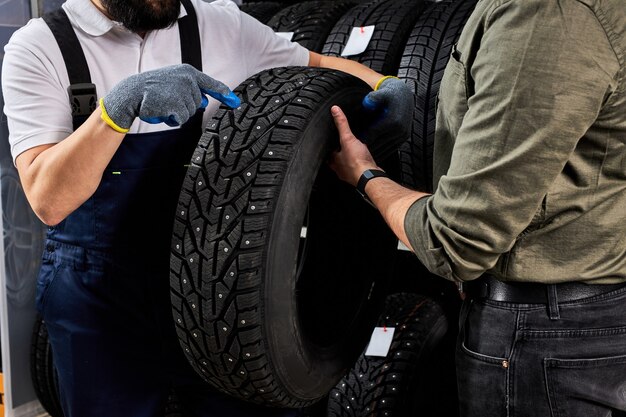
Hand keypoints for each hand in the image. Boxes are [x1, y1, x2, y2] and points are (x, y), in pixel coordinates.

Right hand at [100, 64, 240, 131]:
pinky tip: (160, 111)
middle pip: (198, 104)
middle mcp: (187, 80)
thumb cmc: (153, 90)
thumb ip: (191, 91)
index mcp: (188, 72)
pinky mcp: (174, 104)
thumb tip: (205, 102)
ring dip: (177, 113)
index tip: (235, 101)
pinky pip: (180, 119)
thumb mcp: (174, 84)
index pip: (211, 84)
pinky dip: (171, 119)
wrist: (131, 93)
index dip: (224, 93)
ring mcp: (181, 91)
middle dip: (185, 107)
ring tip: (163, 104)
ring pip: (190, 113)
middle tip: (168, 100)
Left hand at [328, 105, 378, 185]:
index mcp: (333, 161)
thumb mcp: (347, 138)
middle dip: (340, 151)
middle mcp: (339, 169)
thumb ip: (342, 124)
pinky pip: (358, 167)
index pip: (327, 152)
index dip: (330, 145)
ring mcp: (350, 174)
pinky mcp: (360, 175)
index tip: (332, 139)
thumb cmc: (357, 162)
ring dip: (350, 158)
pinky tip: (364, 158)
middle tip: (343, 144)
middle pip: (337, 159)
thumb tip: (335, 110)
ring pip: (347, 164)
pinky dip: (360, 163)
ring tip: (353, 150)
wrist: (370, 176)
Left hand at [359, 76, 412, 151]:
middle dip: (366, 144)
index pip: (373, 133)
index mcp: (393, 120)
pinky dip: (380, 149)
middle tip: (354, 145)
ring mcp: (402, 136)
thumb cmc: (390, 94)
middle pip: (378, 142)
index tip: (352, 137)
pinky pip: (390, 148)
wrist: (404, 96)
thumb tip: (366, 103)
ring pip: (384, 148)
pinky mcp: (403, 139)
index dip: (361, 136)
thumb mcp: (382, 94)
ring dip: (373, 149)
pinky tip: (371, 147)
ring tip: (361, 148)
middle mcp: (400, 130)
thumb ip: (373, 98)